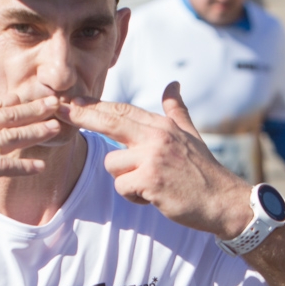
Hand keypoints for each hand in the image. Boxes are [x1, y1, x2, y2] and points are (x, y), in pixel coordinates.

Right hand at [0, 78, 60, 214]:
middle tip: (58, 103)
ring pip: (7, 137)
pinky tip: (39, 166)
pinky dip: (21, 166)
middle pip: (5, 116)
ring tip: (56, 128)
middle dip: (34, 109)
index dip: (16, 100)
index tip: (36, 94)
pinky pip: (0, 166)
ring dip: (34, 133)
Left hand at [56, 83, 252, 238]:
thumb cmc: (203, 171)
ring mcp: (153, 157)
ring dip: (125, 179)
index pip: (122, 110)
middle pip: (110, 121)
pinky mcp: (151, 180)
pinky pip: (122, 186)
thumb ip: (176, 110)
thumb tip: (173, 84)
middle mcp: (157, 136)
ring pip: (112, 164)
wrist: (223, 201)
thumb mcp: (190, 134)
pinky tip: (154, 197)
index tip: (71, 101)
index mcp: (162, 125)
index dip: (94, 106)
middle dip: (82, 116)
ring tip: (150, 185)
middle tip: (60, 110)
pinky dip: (134, 196)